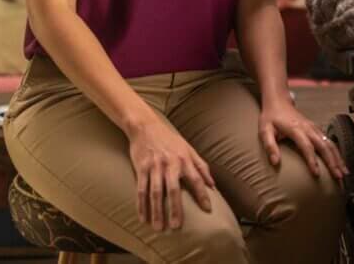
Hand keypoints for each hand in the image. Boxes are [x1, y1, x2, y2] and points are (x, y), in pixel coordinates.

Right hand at [126, 116, 215, 230]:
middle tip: (176, 226)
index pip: (196, 180)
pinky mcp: (141, 168)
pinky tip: (143, 218)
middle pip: (173, 189)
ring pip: (155, 192)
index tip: (208, 210)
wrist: (146, 126)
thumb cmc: (170, 140)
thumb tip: (213, 184)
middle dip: (175, 209)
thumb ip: (201, 167)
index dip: (202, 195)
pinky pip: (141, 189)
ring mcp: (154, 166)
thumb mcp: (189, 149)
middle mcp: (170, 163)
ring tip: (158, 228)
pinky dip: (141, 205)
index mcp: (184, 159)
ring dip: (156, 211)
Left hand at [259, 100, 347, 179]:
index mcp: (296, 129)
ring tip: (344, 173)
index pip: (306, 146)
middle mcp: (308, 128)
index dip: (312, 160)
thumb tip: (275, 163)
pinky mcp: (317, 129)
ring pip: (330, 143)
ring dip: (338, 158)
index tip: (317, 174)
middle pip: (324, 146)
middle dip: (332, 162)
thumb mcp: (264, 130)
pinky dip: (337, 153)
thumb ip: (269, 146)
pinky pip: (330, 141)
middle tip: (338, 177)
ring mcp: (314, 128)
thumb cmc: (271, 117)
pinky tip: (340, 163)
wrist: (279, 101)